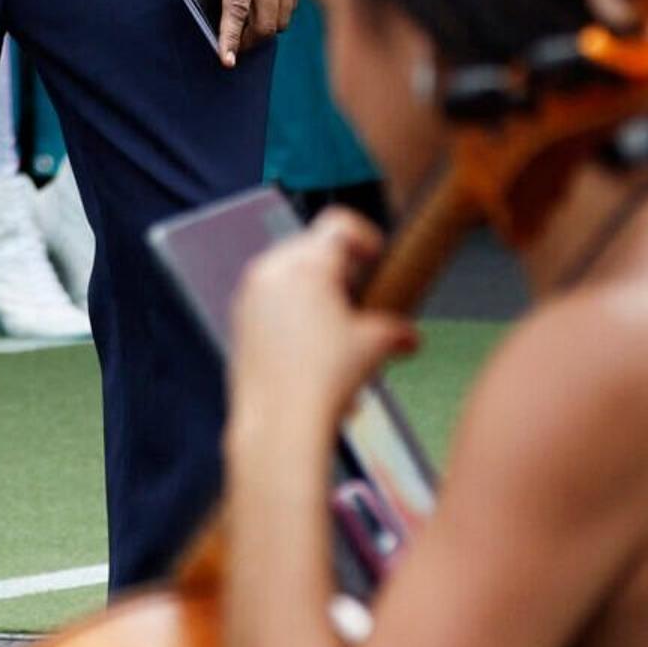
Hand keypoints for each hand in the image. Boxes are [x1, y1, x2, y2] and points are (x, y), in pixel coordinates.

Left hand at [159, 0, 304, 66]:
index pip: (237, 9)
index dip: (231, 38)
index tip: (226, 60)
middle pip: (264, 23)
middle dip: (248, 42)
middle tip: (232, 47)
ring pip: (282, 18)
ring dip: (265, 30)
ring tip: (248, 32)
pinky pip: (292, 3)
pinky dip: (279, 14)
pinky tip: (264, 11)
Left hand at [227, 209, 404, 442]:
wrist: (279, 422)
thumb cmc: (324, 380)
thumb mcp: (374, 346)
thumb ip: (397, 332)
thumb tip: (409, 338)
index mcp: (307, 264)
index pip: (338, 224)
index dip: (365, 235)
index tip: (375, 257)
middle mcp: (272, 270)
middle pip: (312, 246)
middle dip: (340, 267)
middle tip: (361, 295)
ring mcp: (250, 294)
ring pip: (288, 272)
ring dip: (315, 288)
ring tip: (338, 324)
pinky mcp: (239, 319)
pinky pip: (269, 298)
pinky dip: (292, 308)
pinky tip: (311, 344)